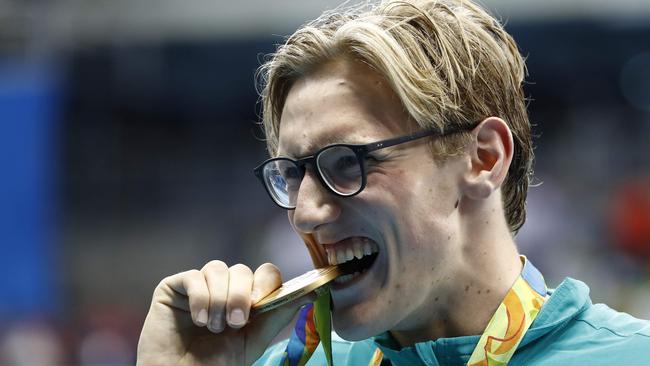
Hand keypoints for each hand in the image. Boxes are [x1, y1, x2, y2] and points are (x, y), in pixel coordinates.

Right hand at [137, 261, 310, 365]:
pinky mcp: (174, 287)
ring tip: (214, 327)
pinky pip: (194, 276)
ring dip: (220, 299)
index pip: (265, 273)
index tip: (262, 304)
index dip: (267, 283)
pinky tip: (198, 320)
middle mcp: (224, 288)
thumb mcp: (253, 341)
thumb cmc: (215, 364)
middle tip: (236, 322)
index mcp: (246, 299)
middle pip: (243, 269)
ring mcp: (199, 286)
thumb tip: (312, 292)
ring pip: (219, 268)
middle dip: (242, 295)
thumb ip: (278, 315)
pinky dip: (200, 298)